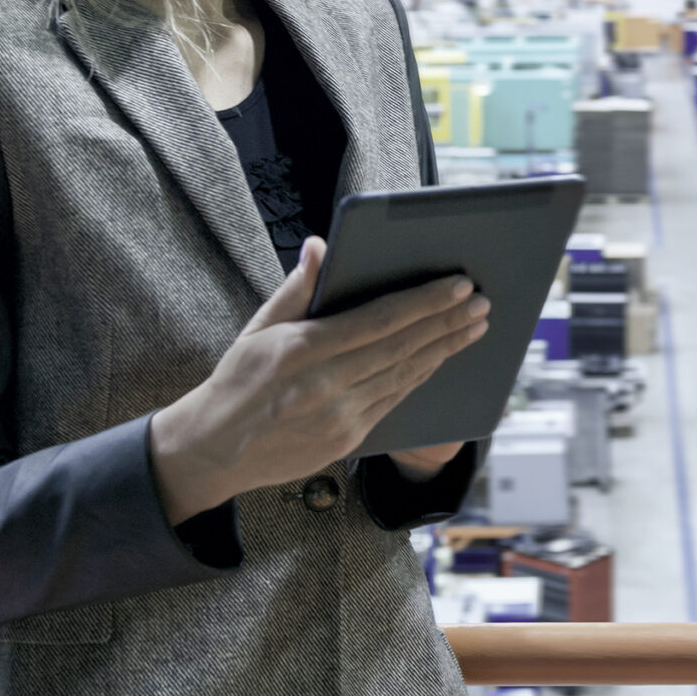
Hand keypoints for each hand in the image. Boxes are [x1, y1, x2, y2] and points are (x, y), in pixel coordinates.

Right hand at [148, 237, 490, 522]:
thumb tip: (321, 245)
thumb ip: (296, 288)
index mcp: (302, 349)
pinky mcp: (347, 440)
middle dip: (448, 322)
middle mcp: (326, 385)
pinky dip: (422, 376)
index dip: (425, 301)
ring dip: (446, 349)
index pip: (380, 319)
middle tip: (482, 301)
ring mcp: (339, 418)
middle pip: (403, 348)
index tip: (458, 284)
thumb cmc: (237, 379)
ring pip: (406, 376)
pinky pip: (395, 402)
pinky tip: (441, 358)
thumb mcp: (257, 328)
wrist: (214, 450)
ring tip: (475, 326)